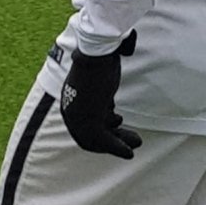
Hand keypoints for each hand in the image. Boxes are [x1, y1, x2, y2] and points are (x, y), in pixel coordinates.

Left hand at [60, 31, 141, 158]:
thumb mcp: (97, 82)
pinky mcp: (89, 119)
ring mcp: (78, 117)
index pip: (83, 124)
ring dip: (118, 144)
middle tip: (131, 141)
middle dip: (112, 140)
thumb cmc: (98, 60)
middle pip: (89, 136)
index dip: (102, 129)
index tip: (119, 125)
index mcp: (69, 101)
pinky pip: (103, 140)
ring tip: (136, 143)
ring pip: (97, 140)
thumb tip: (108, 103)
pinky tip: (129, 151)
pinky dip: (117, 147)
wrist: (96, 52)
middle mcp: (70, 112)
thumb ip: (99, 96)